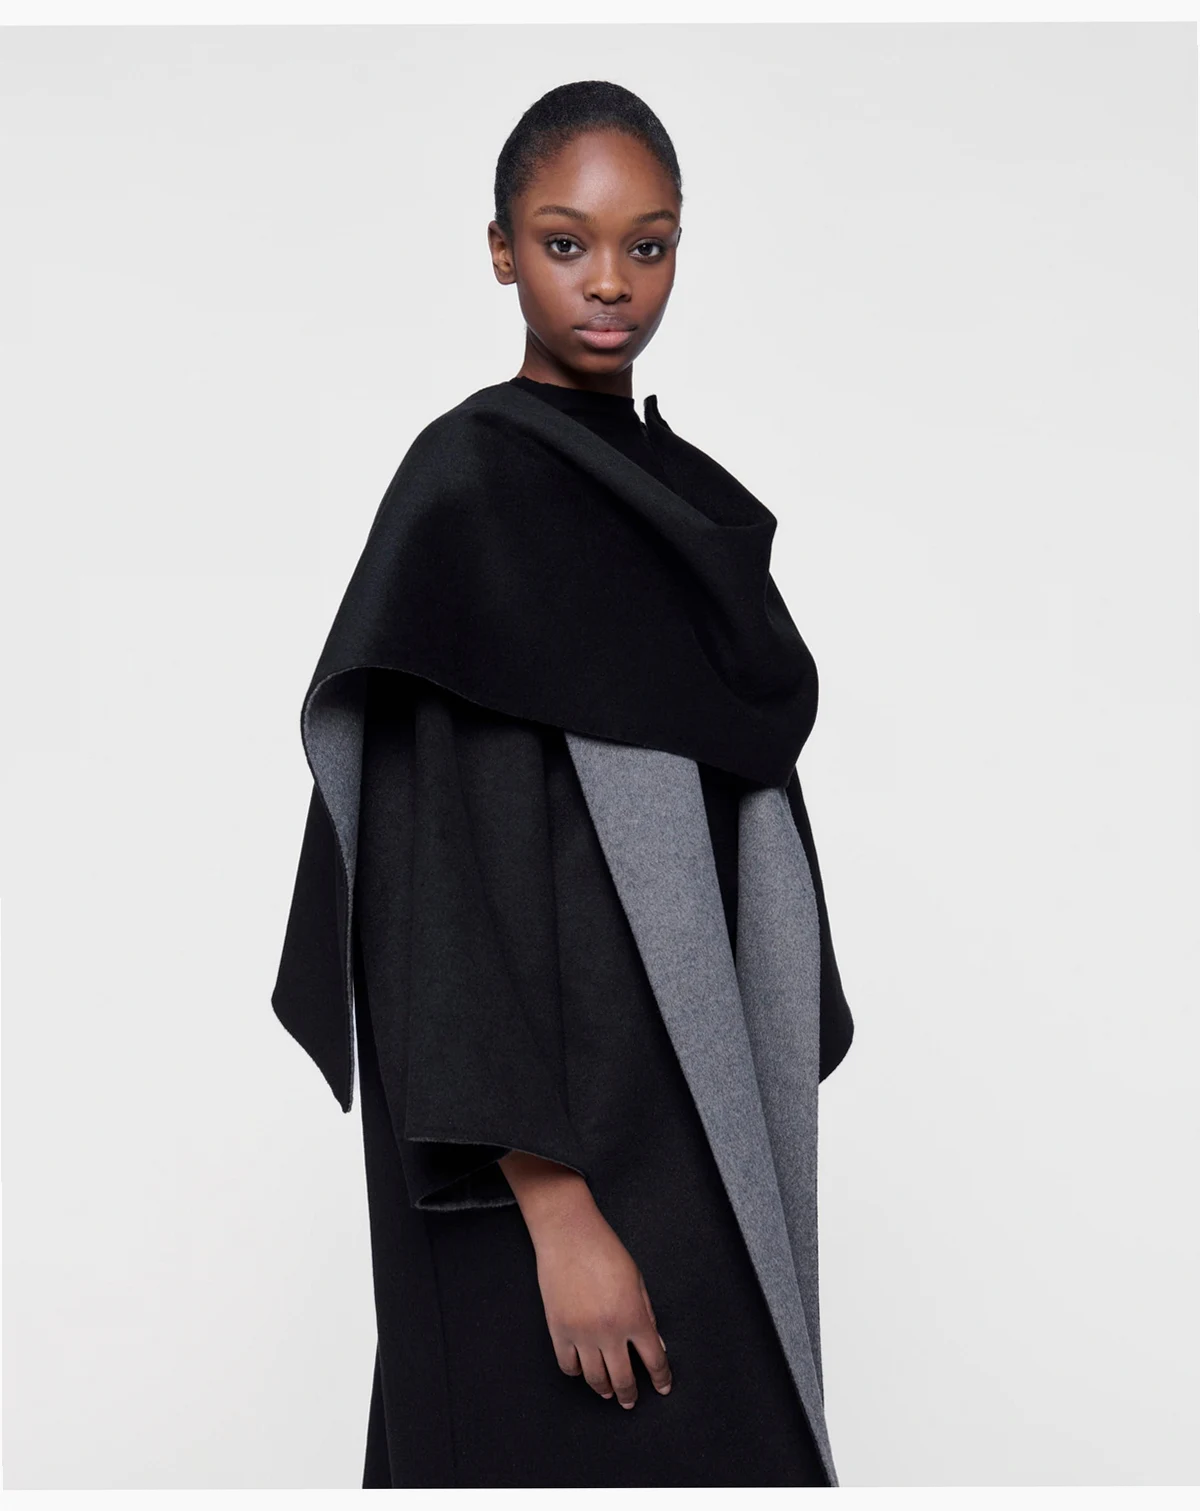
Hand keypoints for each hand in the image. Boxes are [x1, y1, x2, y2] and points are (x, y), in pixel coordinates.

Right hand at [498, 1151, 672, 1407]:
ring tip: (608, 1391)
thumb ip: (647, 1314)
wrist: (568, 1235)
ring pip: (594, 1378)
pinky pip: (568, 1365)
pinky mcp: (558, 1330)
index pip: (654, 1360)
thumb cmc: (605, 1250)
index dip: (660, 1377)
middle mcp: (609, 1331)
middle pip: (623, 1378)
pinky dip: (576, 1372)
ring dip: (604, 1388)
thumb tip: (654, 1344)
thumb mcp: (637, 1280)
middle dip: (630, 1394)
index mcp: (634, 1316)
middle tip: (631, 1400)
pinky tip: (582, 1370)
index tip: (662, 1386)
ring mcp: (582, 1334)